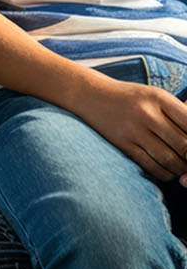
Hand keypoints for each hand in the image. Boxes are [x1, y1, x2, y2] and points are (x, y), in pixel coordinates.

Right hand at [71, 76, 186, 182]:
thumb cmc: (130, 97)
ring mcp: (133, 129)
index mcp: (159, 97)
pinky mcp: (122, 143)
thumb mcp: (155, 96)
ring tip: (182, 168)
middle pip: (184, 145)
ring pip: (169, 159)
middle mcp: (147, 113)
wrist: (90, 94)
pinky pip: (150, 166)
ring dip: (180, 169)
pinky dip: (164, 173)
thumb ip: (179, 113)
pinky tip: (168, 171)